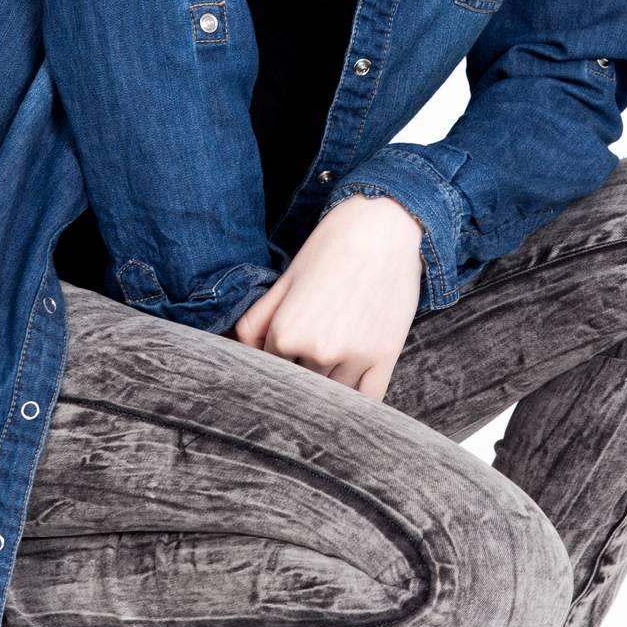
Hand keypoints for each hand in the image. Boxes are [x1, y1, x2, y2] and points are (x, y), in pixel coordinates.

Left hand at [225, 193, 423, 399]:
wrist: (384, 226)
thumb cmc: (331, 247)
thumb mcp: (285, 280)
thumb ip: (256, 322)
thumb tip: (241, 355)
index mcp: (286, 333)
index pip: (272, 367)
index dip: (279, 357)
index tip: (292, 344)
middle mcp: (317, 351)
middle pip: (302, 383)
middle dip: (304, 370)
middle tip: (317, 345)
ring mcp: (353, 357)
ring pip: (332, 394)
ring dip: (330, 384)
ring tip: (338, 356)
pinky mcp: (385, 357)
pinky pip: (367, 399)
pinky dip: (358, 401)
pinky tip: (353, 394)